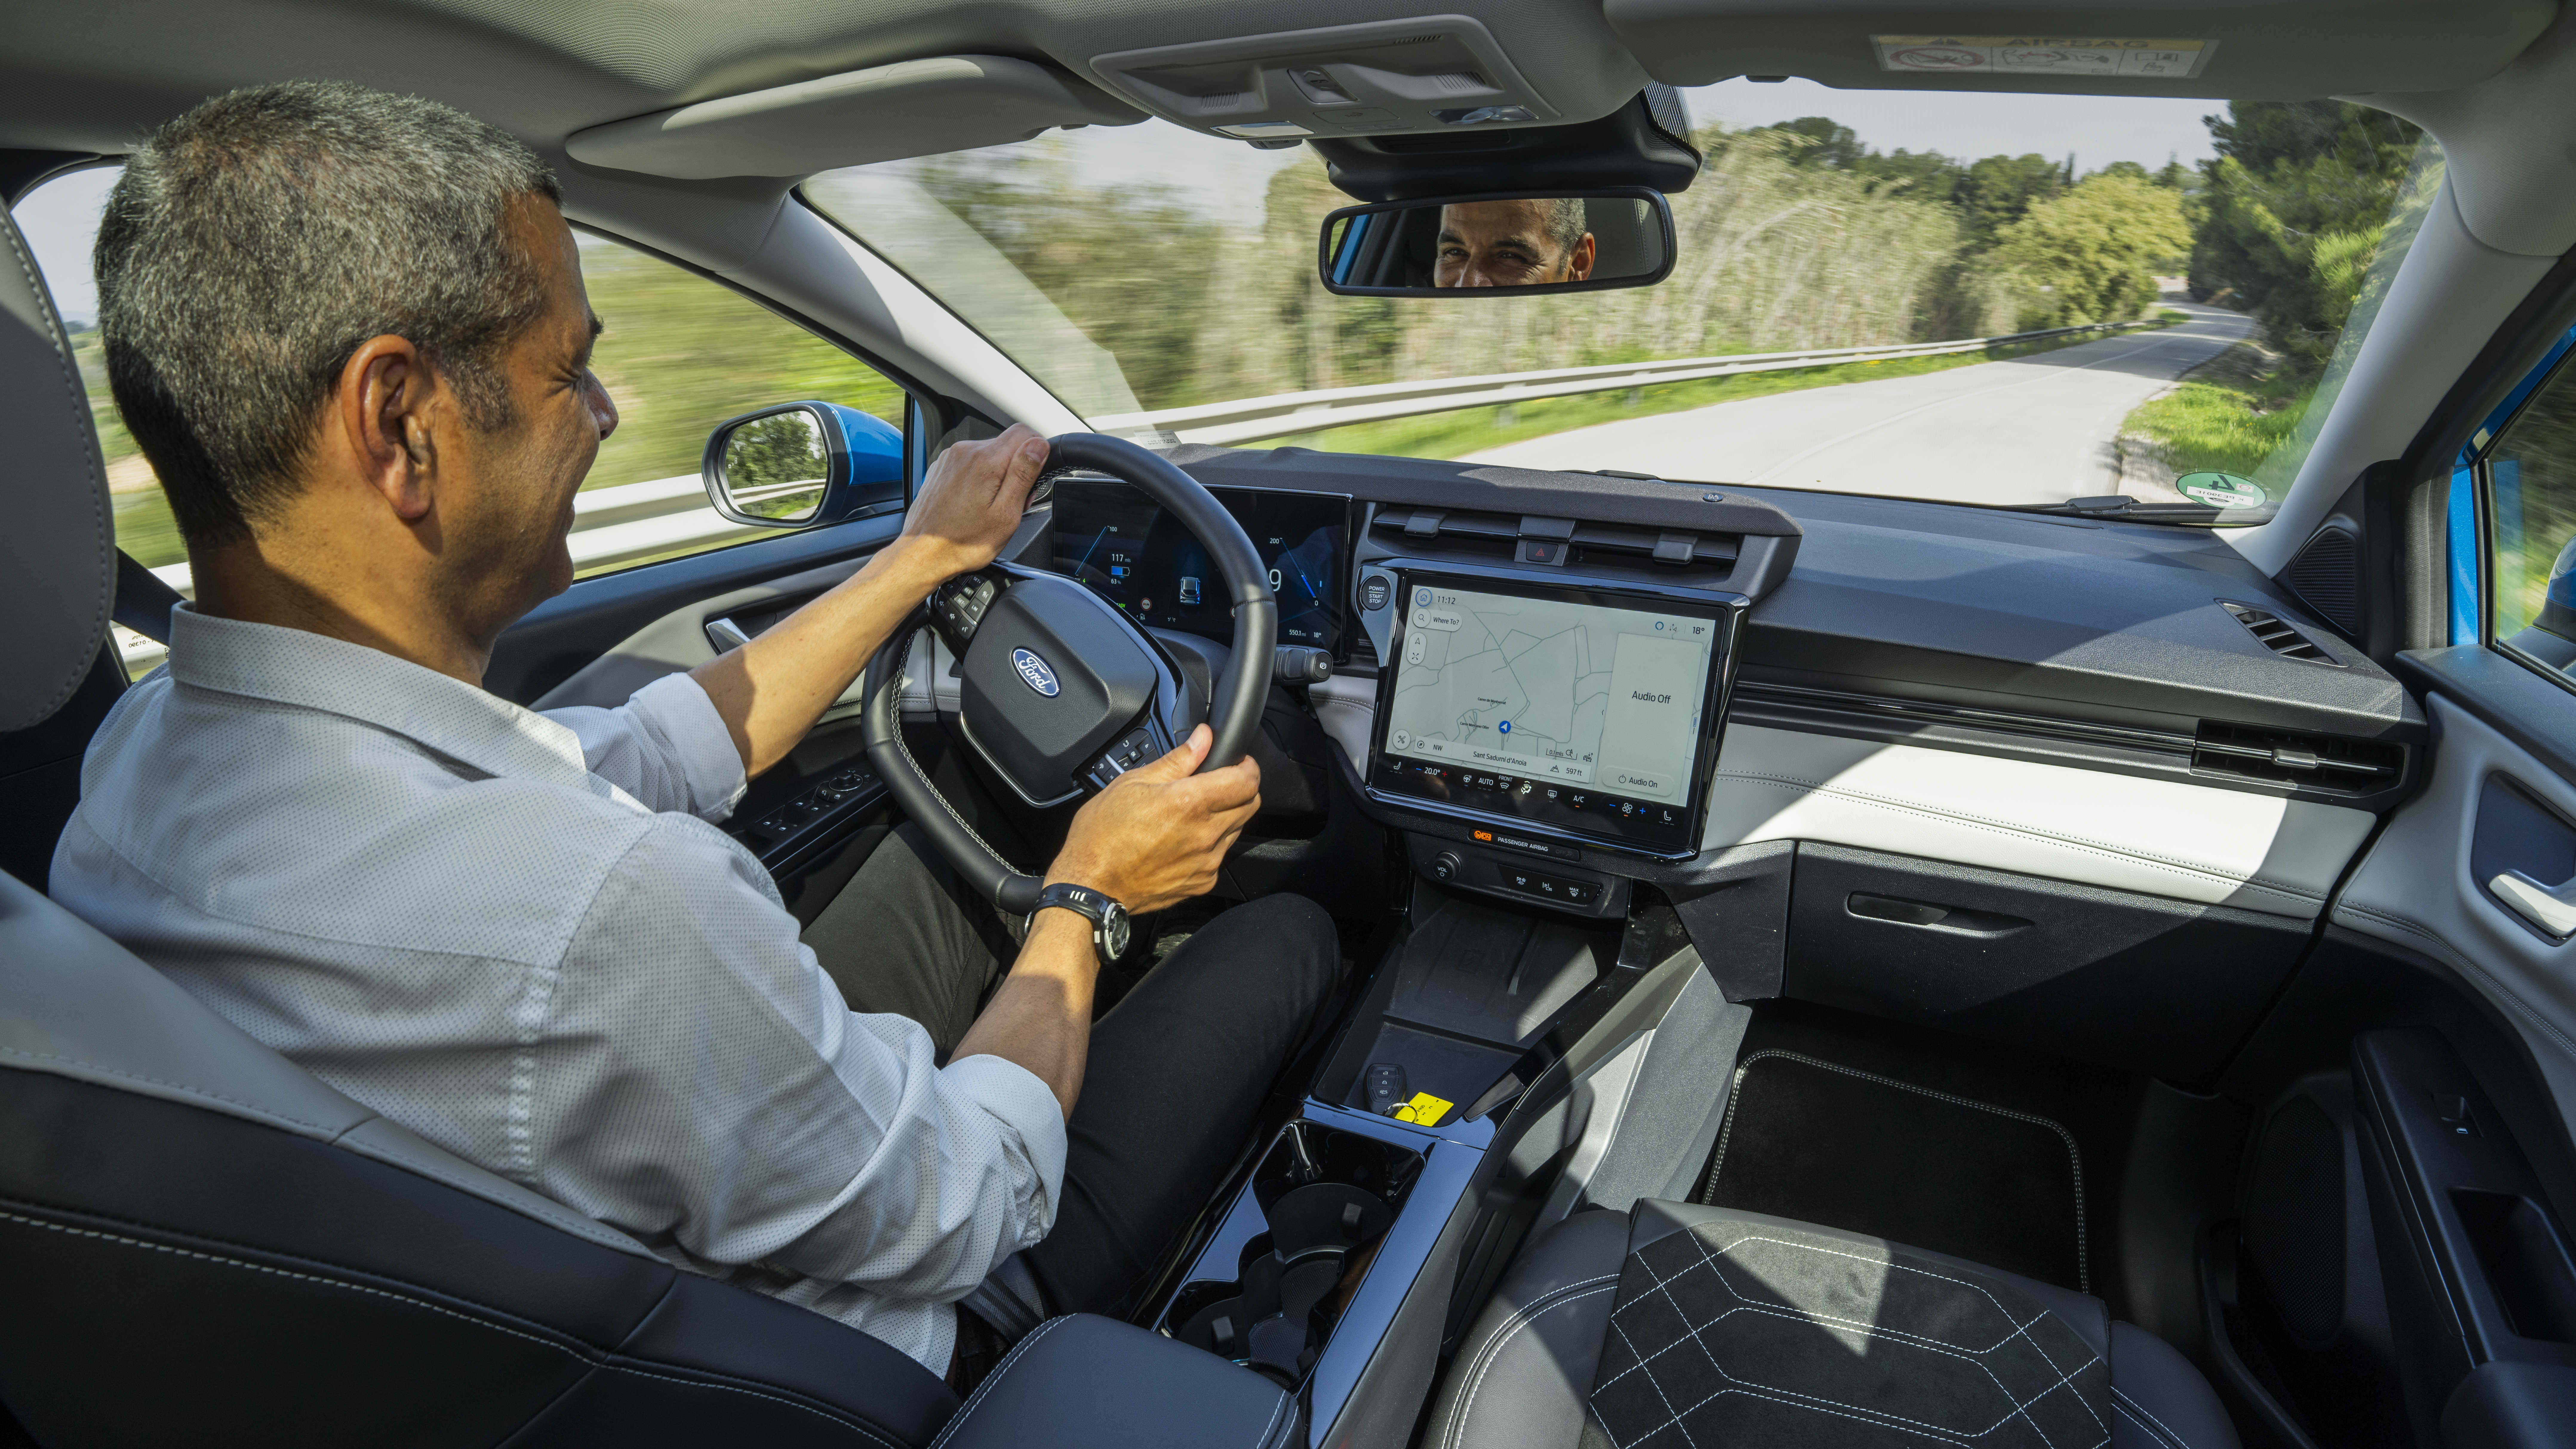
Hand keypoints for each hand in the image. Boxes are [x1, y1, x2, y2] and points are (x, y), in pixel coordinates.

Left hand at [893, 423, 1049, 581]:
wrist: (924, 553)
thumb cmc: (963, 541)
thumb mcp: (1006, 514)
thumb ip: (1024, 474)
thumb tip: (1038, 445)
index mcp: (985, 460)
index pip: (1024, 432)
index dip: (1037, 451)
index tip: (1034, 475)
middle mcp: (965, 452)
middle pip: (1006, 445)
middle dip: (1016, 469)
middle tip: (1012, 502)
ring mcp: (951, 458)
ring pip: (989, 454)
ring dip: (997, 475)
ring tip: (991, 506)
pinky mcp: (942, 467)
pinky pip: (971, 463)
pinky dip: (979, 478)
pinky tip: (974, 503)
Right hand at [1046, 724, 1260, 915]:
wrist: (1091, 886)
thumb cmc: (1102, 835)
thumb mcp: (1132, 783)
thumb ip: (1177, 759)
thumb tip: (1203, 737)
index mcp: (1190, 803)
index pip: (1247, 781)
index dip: (1247, 766)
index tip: (1238, 762)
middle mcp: (1205, 835)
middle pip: (1251, 804)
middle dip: (1241, 789)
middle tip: (1217, 783)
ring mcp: (1206, 862)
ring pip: (1236, 830)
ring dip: (1225, 817)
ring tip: (1192, 813)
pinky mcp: (1202, 883)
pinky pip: (1219, 856)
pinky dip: (1210, 844)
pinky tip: (1184, 839)